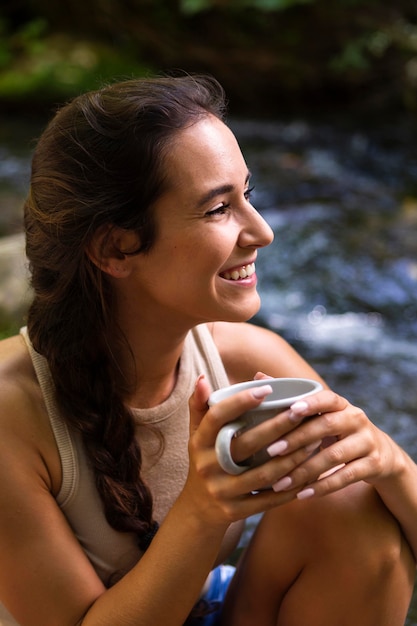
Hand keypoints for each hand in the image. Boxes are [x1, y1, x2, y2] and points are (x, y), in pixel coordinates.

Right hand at [183, 376, 319, 523]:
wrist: (198, 510)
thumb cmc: (206, 460)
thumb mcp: (198, 435)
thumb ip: (200, 406)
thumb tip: (203, 378)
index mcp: (198, 442)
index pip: (217, 416)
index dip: (240, 401)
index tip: (266, 388)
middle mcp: (207, 467)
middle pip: (246, 444)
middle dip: (277, 426)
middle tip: (301, 411)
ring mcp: (221, 491)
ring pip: (264, 473)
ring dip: (292, 457)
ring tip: (314, 440)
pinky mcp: (236, 511)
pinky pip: (269, 499)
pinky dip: (291, 486)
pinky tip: (310, 471)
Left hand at [262, 386, 402, 498]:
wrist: (381, 456)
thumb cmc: (338, 431)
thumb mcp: (322, 414)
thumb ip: (292, 397)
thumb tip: (258, 376)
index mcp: (341, 404)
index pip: (327, 398)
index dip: (310, 403)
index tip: (290, 410)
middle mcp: (356, 419)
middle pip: (327, 426)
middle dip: (297, 438)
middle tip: (271, 450)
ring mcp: (367, 442)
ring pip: (334, 456)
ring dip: (305, 470)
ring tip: (280, 482)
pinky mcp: (373, 465)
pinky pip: (346, 477)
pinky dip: (322, 486)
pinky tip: (302, 494)